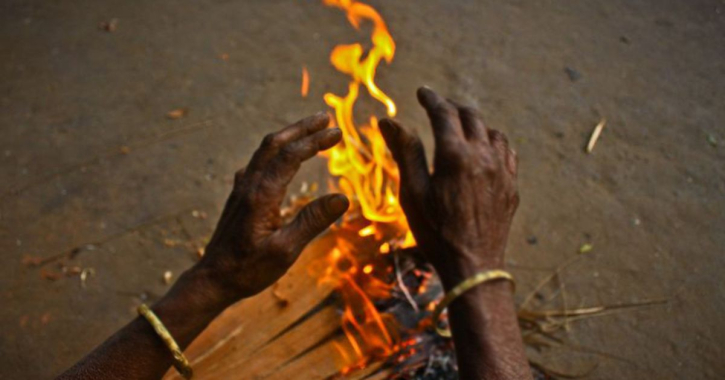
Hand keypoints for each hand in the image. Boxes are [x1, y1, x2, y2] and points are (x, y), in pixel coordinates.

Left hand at [196, 112, 348, 303]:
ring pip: (264, 151)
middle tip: (324, 118)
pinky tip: (279, 159)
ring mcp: (241, 189)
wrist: (212, 279)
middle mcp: (249, 185)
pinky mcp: (238, 197)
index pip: (290, 156)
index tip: (336, 132)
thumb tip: (343, 198)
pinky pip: (257, 164)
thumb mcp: (286, 251)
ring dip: (288, 137)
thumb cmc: (249, 269)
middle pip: (275, 144)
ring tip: (308, 131)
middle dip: (301, 129)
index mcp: (262, 195)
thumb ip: (312, 222)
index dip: (315, 141)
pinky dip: (274, 152)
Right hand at [380, 87, 518, 288]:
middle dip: (452, 107)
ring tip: (460, 127)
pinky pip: (507, 151)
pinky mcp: (512, 185)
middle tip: (438, 107)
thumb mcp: (413, 193)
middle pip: (470, 116)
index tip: (422, 92)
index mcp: (455, 155)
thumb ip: (405, 152)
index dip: (431, 99)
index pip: (443, 113)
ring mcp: (502, 170)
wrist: (473, 266)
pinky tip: (484, 149)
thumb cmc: (436, 232)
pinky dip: (493, 142)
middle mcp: (483, 155)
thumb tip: (387, 122)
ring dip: (475, 123)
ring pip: (492, 131)